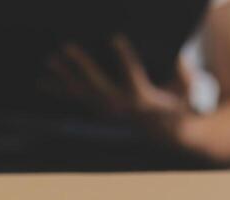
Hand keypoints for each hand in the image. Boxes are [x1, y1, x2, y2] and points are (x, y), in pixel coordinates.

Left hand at [45, 36, 194, 145]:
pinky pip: (77, 100)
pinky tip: (42, 82)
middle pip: (98, 85)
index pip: (133, 76)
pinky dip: (59, 90)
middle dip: (82, 66)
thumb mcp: (187, 90)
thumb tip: (179, 57)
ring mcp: (108, 110)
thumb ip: (184, 74)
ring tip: (50, 59)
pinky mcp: (100, 110)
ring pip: (83, 93)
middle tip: (66, 47)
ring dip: (65, 76)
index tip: (115, 37)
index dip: (124, 57)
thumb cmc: (181, 105)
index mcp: (145, 101)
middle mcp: (122, 108)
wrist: (169, 133)